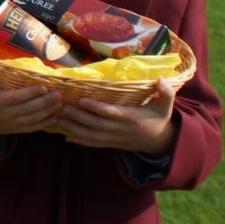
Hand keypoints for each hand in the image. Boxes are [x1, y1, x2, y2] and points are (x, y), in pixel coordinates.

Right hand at [0, 61, 61, 139]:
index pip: (16, 97)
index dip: (30, 93)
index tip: (44, 87)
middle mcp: (6, 113)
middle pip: (28, 108)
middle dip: (45, 102)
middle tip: (58, 94)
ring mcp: (12, 123)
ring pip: (33, 118)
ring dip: (48, 111)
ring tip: (60, 103)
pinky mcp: (16, 129)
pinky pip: (32, 128)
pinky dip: (44, 124)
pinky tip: (55, 118)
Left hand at [57, 78, 177, 155]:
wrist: (159, 143)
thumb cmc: (159, 120)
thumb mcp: (166, 106)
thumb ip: (165, 93)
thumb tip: (161, 79)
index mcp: (130, 118)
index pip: (111, 113)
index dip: (96, 108)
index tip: (82, 100)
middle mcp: (119, 130)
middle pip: (96, 124)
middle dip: (78, 117)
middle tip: (62, 107)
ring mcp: (113, 138)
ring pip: (91, 135)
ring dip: (74, 129)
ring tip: (58, 120)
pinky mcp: (110, 144)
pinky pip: (93, 144)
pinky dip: (79, 141)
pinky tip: (65, 137)